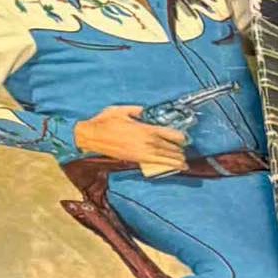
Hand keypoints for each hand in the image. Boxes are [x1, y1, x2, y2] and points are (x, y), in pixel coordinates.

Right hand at [72, 107, 187, 168]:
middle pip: (169, 148)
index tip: (185, 138)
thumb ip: (137, 110)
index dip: (180, 137)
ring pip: (164, 158)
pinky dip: (165, 166)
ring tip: (184, 164)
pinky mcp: (135, 159)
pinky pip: (154, 163)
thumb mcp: (122, 110)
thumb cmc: (105, 122)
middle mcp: (147, 142)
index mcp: (146, 129)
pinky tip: (170, 167)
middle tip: (186, 152)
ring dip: (175, 161)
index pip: (170, 134)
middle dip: (180, 151)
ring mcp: (141, 152)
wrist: (91, 136)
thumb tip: (145, 111)